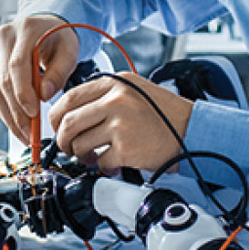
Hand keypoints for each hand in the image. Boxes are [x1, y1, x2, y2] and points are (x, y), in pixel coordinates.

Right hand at [0, 14, 79, 143]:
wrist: (46, 27)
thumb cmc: (60, 39)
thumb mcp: (69, 52)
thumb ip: (59, 73)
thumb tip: (45, 95)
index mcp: (26, 30)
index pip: (17, 65)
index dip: (23, 92)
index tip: (33, 114)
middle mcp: (4, 38)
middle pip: (4, 81)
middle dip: (17, 112)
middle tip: (30, 134)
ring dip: (9, 116)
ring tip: (25, 135)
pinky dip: (4, 111)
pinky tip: (16, 123)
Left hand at [49, 72, 192, 171]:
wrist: (192, 129)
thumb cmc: (163, 113)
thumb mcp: (133, 90)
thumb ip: (104, 96)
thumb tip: (71, 113)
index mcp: (114, 83)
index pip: (69, 97)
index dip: (56, 116)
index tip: (57, 127)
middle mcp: (115, 100)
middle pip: (68, 122)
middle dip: (62, 140)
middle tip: (68, 147)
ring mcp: (120, 124)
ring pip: (79, 144)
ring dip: (81, 155)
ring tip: (93, 157)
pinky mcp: (126, 148)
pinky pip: (99, 161)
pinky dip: (102, 166)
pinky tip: (112, 163)